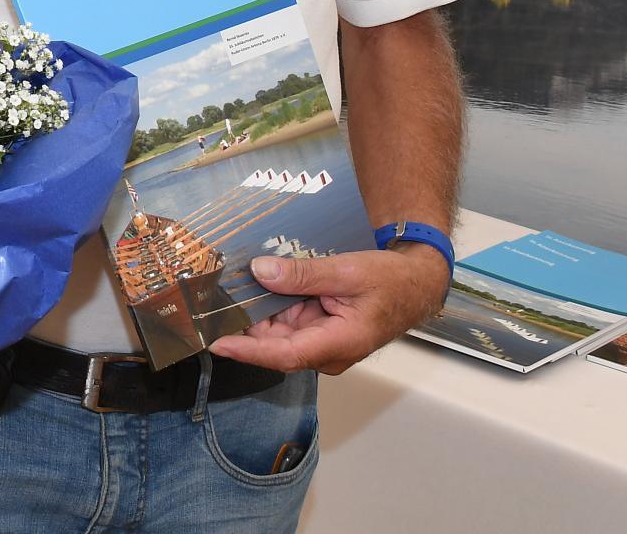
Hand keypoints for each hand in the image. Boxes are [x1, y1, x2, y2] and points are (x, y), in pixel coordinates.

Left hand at [209, 244, 450, 375]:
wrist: (414, 283)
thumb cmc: (389, 281)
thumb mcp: (346, 271)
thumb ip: (304, 274)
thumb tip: (262, 271)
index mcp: (337, 344)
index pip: (283, 355)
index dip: (248, 350)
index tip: (217, 342)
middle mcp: (325, 350)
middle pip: (275, 342)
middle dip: (244, 324)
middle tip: (211, 301)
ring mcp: (321, 340)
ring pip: (279, 329)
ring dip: (257, 310)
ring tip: (227, 288)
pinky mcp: (319, 328)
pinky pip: (289, 319)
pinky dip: (272, 303)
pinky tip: (255, 284)